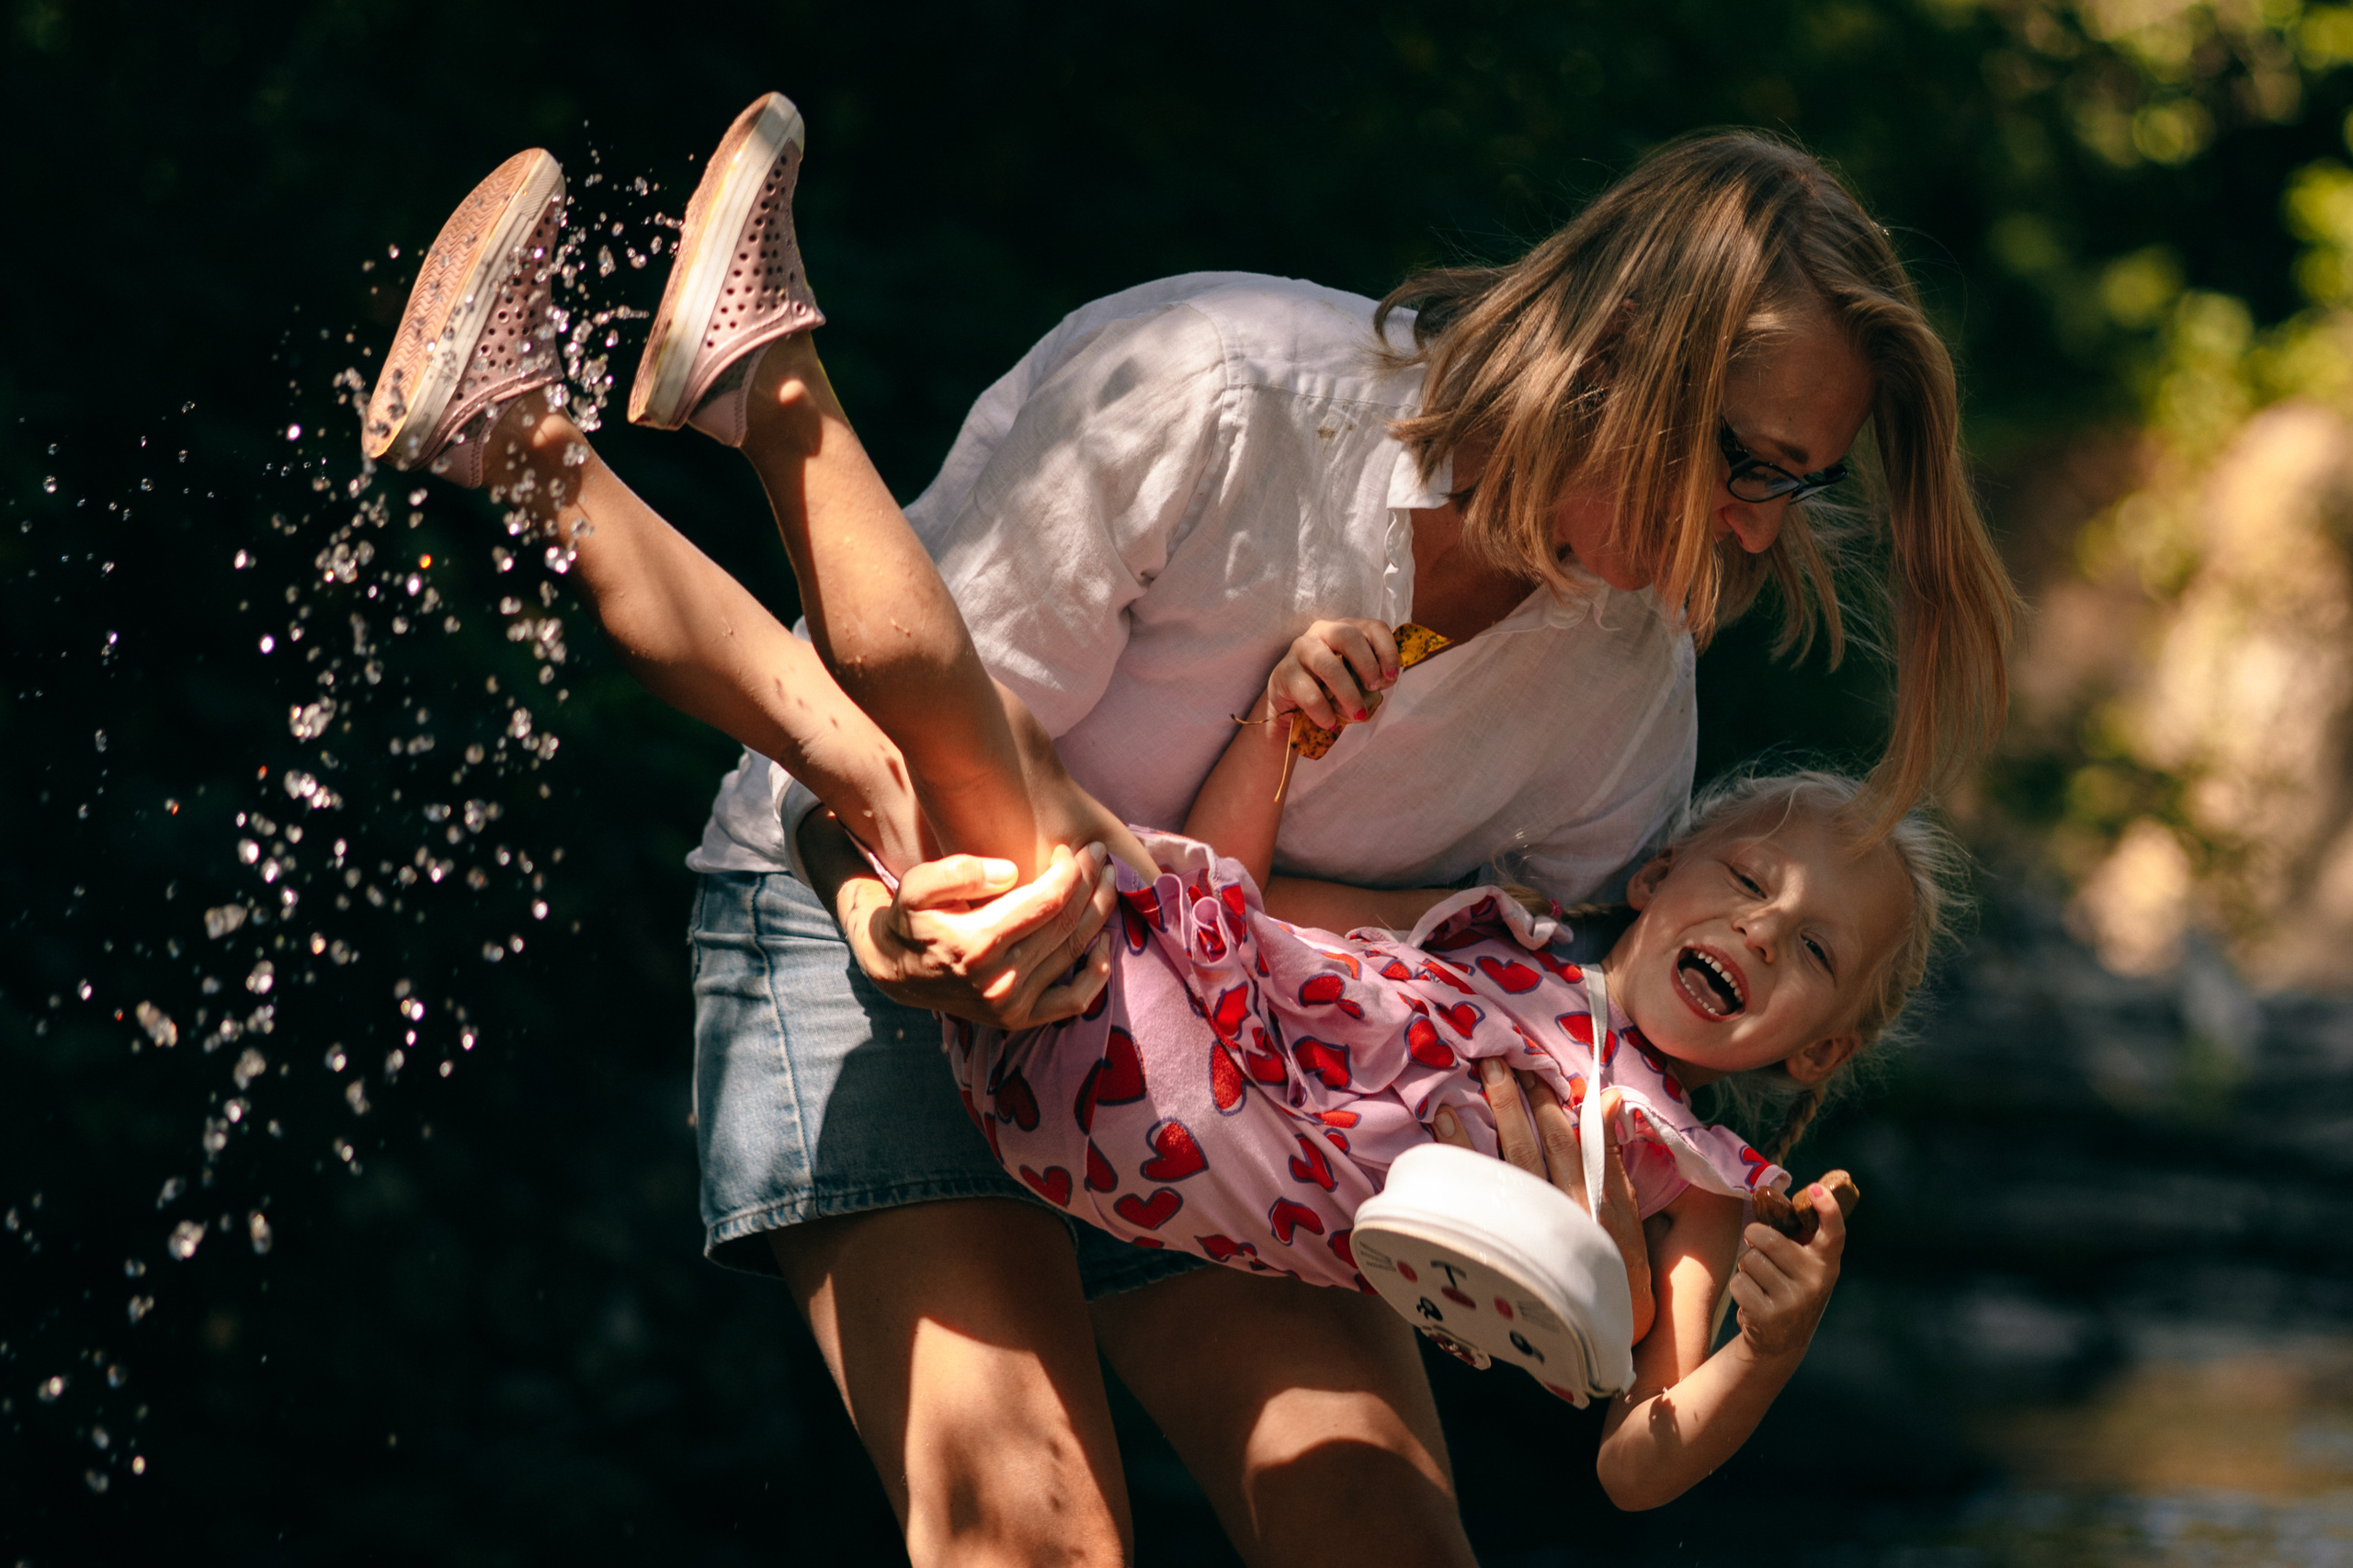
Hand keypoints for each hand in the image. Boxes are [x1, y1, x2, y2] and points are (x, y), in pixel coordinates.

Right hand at [841, 841, 1118, 1028]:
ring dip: (1100, 913)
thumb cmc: (909, 921)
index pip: (1047, 901)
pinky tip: (1103, 943)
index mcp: (977, 944)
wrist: (897, 972)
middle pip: (1066, 922)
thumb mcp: (916, 887)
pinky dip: (1097, 974)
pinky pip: (1073, 1001)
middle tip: (1099, 855)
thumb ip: (957, 872)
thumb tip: (1010, 871)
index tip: (1074, 848)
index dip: (1070, 871)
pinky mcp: (1019, 1019)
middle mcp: (1000, 979)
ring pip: (1074, 951)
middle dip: (1091, 883)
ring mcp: (1012, 1004)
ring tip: (1109, 882)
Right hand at [1265, 618, 1398, 730]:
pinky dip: (1324, 712)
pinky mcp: (1284, 674)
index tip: (1391, 677)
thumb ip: (1372, 675)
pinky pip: (1309, 694)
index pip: (1373, 627)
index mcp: (1345, 629)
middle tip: (1374, 688)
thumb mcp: (1355, 677)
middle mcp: (1321, 632)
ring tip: (1357, 714)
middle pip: (1347, 636)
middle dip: (1366, 664)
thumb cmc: (1329, 687)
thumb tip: (1386, 680)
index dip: (1387, 650)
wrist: (1291, 703)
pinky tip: (1330, 722)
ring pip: (1327, 665)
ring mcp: (1300, 650)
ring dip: (1348, 693)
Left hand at [1435, 1067, 1653, 1340]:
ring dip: (1475, 1128)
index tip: (1533, 1070)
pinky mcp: (1501, 1248)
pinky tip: (1439, 1139)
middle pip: (1527, 1148)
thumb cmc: (1620, 1271)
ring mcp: (1524, 1233)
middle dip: (1509, 1103)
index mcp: (1590, 1204)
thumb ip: (1611, 1156)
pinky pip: (1472, 1201)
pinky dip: (1456, 1165)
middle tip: (1493, 1062)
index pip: (1567, 1143)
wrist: (1602, 1336)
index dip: (1549, 1105)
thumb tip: (1609, 1098)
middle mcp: (1556, 1215)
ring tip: (1454, 1091)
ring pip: (1496, 1170)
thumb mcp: (1626, 1214)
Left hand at [1729, 1181, 1845, 1360]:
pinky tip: (1754, 1300)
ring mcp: (1793, 1301)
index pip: (1833, 1233)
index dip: (1828, 1210)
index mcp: (1826, 1263)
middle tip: (1758, 1246)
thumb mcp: (1804, 1266)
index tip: (1816, 1190)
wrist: (1781, 1341)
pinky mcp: (1768, 1315)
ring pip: (1749, 1260)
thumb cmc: (1790, 1288)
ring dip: (1747, 1266)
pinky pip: (1739, 1282)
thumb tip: (1768, 1194)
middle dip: (1755, 1237)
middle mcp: (1815, 1281)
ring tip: (1761, 1282)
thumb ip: (1797, 1236)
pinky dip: (1740, 1286)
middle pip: (1768, 1239)